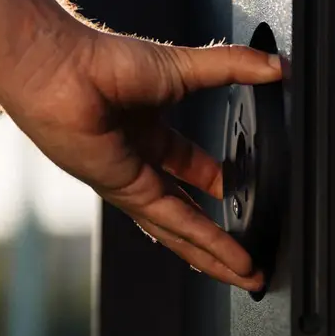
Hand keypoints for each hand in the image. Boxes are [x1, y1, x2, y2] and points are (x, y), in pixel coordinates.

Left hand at [0, 0, 279, 291]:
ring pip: (181, 231)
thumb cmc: (100, 60)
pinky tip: (229, 258)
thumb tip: (275, 67)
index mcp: (149, 131)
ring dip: (216, 255)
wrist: (59, 71)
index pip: (192, 169)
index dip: (218, 185)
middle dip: (219, 237)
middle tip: (248, 257)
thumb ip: (233, 66)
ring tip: (247, 275)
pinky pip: (175, 224)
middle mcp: (140, 163)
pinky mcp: (128, 194)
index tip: (242, 194)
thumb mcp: (184, 66)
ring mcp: (132, 183)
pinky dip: (205, 243)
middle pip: (187, 212)